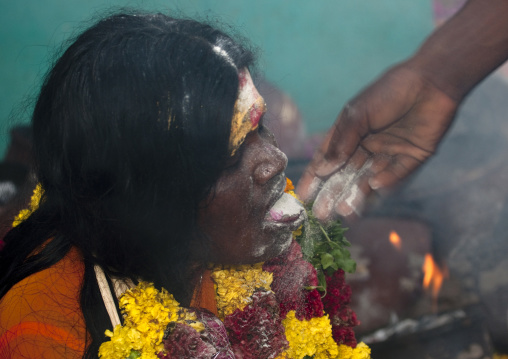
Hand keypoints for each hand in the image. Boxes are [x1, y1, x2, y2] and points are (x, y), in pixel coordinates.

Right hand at [297, 62, 457, 220]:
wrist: (432, 80)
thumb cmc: (389, 91)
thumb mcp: (357, 113)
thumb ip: (341, 142)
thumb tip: (322, 169)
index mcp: (349, 134)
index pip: (327, 160)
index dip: (315, 177)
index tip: (304, 196)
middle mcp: (367, 146)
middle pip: (346, 175)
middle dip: (333, 193)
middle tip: (322, 214)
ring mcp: (388, 153)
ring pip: (369, 179)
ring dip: (356, 194)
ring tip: (344, 210)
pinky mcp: (411, 158)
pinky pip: (396, 174)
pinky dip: (386, 181)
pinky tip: (374, 185)